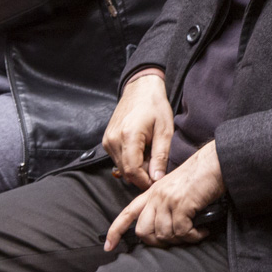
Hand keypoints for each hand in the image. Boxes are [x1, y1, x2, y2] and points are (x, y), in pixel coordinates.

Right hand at [101, 72, 173, 189]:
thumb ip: (160, 156)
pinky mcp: (106, 141)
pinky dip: (130, 160)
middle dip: (142, 175)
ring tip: (149, 153)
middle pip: (126, 172)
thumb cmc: (155, 107)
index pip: (133, 171)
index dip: (145, 181)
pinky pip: (118, 160)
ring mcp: (107, 140)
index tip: (158, 180)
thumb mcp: (165, 131)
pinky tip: (141, 150)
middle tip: (157, 164)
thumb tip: (157, 179)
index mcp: (128, 135)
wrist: (140, 89)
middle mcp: (113, 139)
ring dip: (137, 168)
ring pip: (122, 168)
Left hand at [104, 141, 223, 249]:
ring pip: (164, 234)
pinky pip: (182, 232)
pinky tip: (202, 230)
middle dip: (158, 241)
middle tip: (177, 239)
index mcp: (151, 193)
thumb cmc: (198, 177)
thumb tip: (163, 229)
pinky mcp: (181, 204)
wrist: (214, 163)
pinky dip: (194, 236)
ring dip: (182, 239)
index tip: (108, 247)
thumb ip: (163, 205)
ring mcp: (167, 200)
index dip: (115, 231)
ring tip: (194, 232)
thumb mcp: (173, 189)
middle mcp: (155, 196)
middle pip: (143, 231)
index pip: (127, 213)